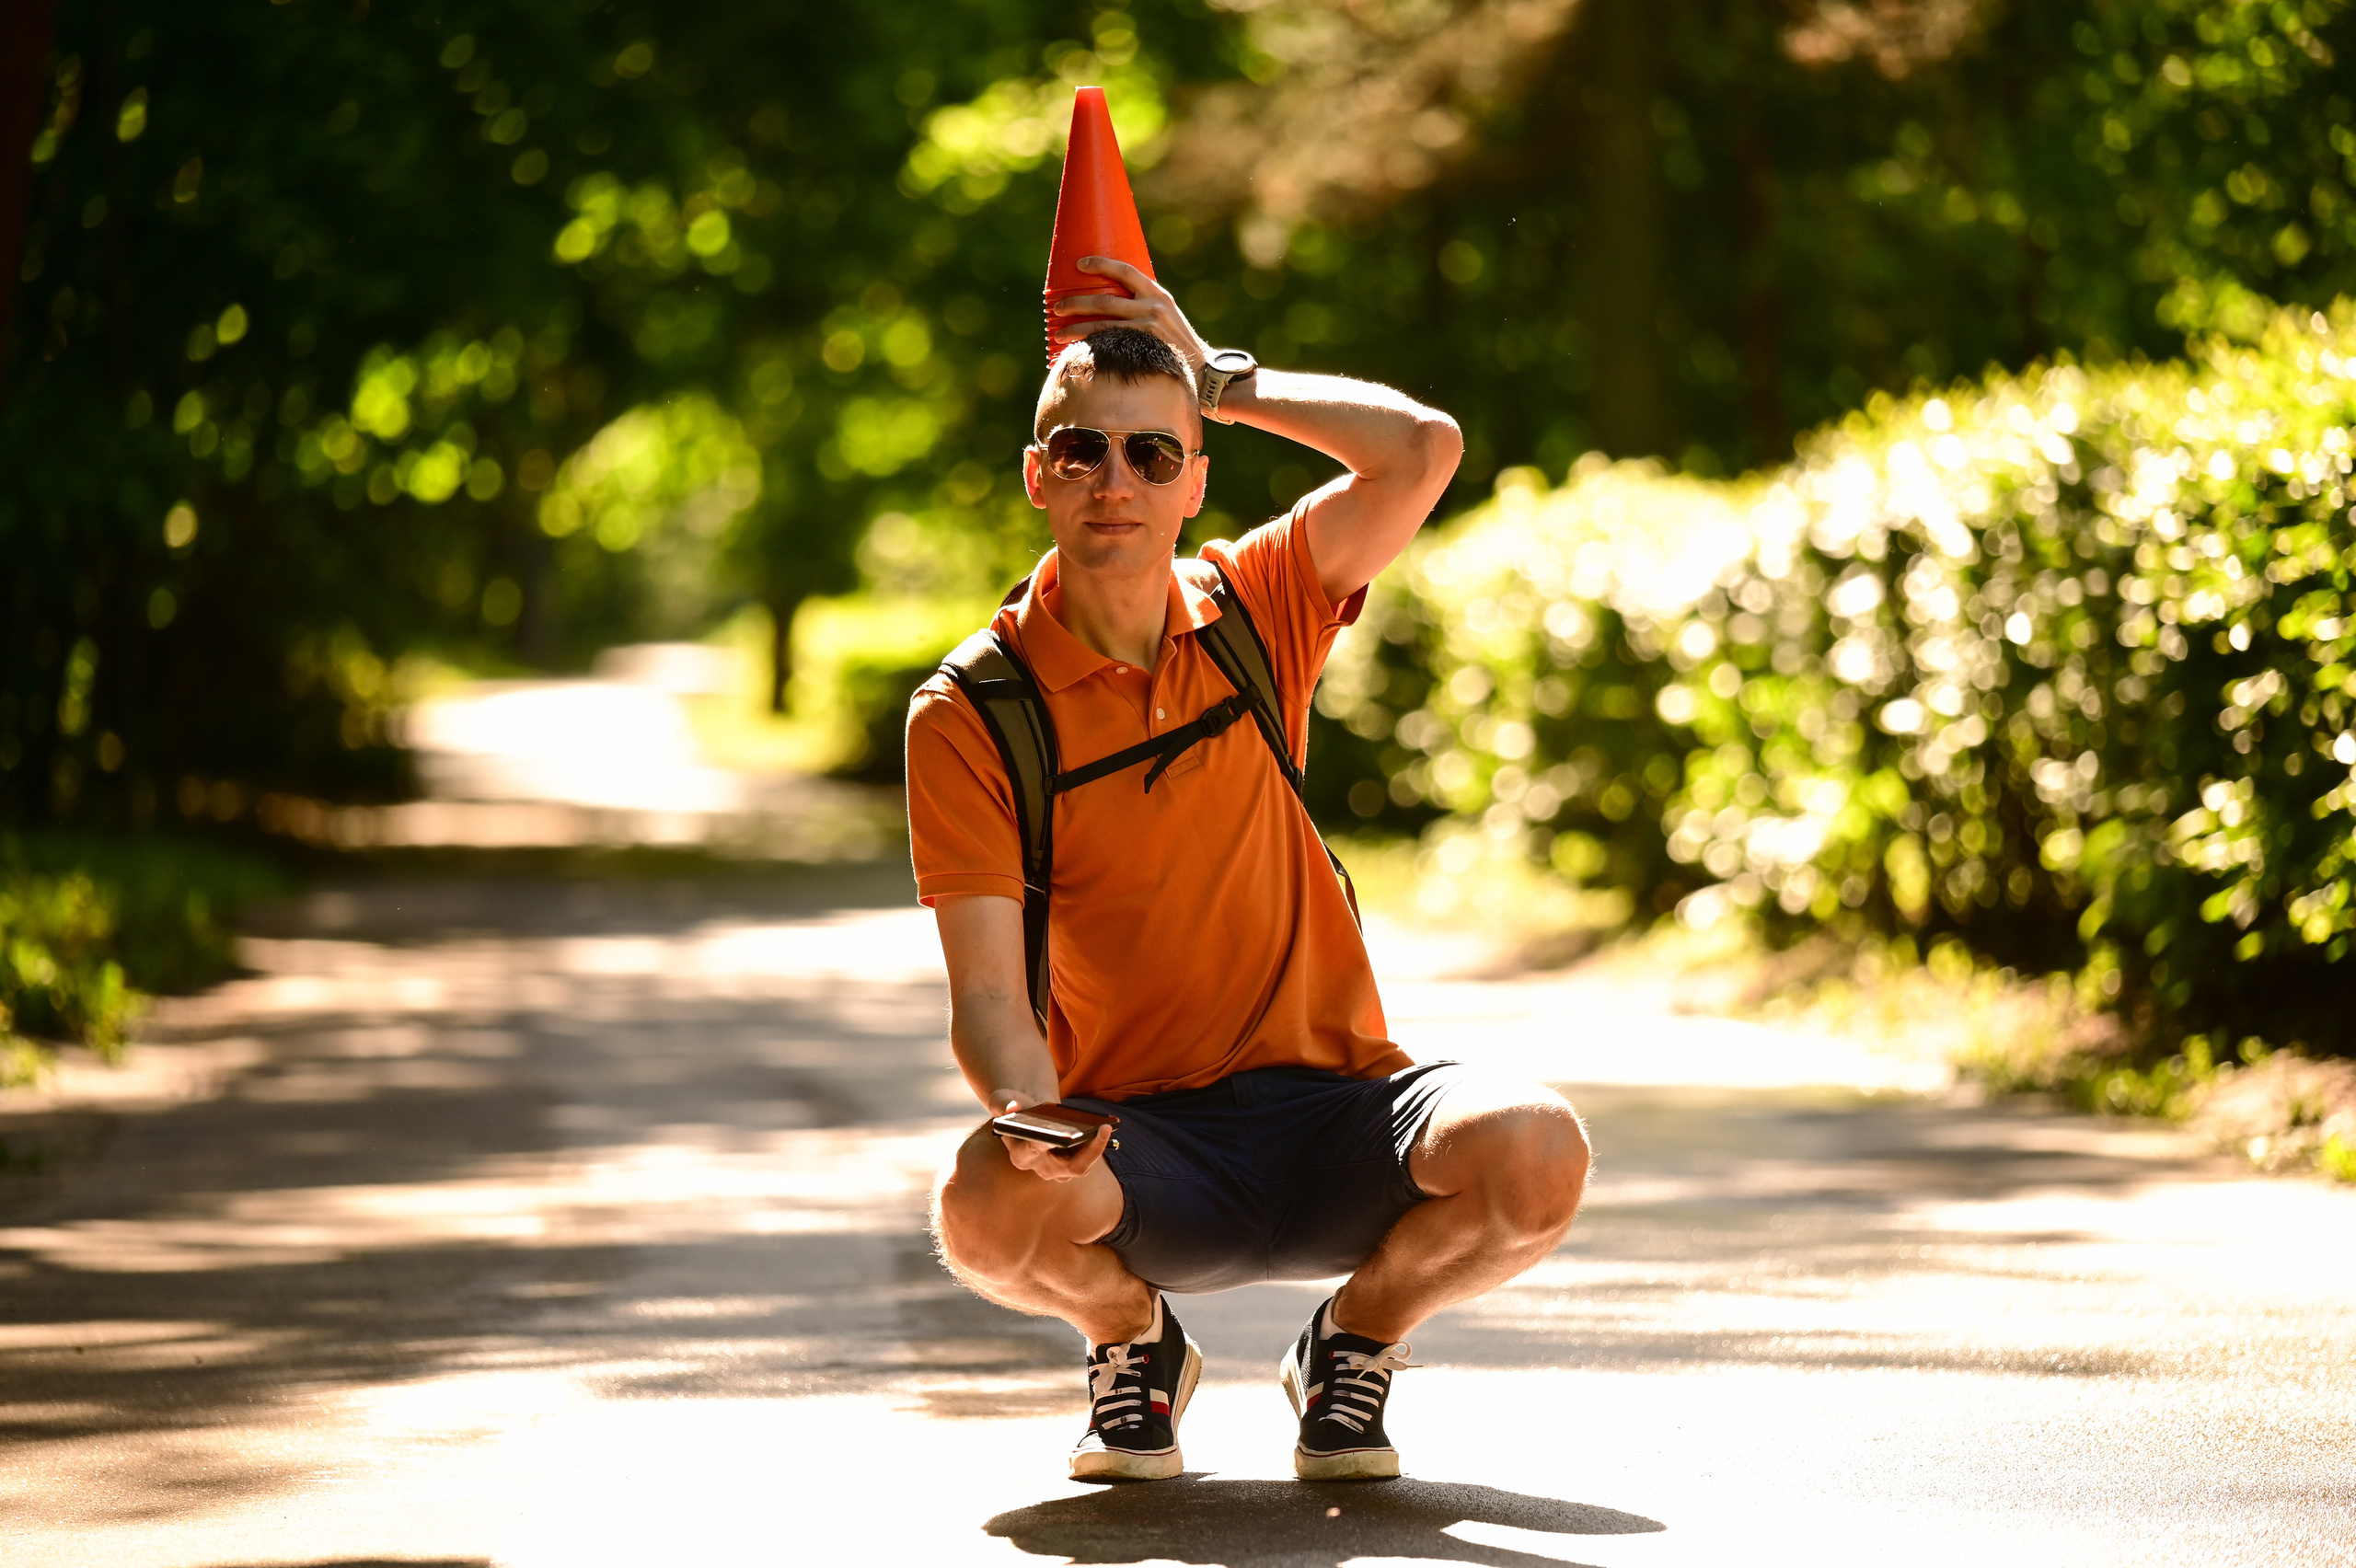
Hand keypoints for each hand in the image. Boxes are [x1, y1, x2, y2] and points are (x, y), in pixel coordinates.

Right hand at [994, 1095, 1113, 1182]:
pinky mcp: (1074, 1163)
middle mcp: (1042, 1168)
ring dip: (1096, 1148)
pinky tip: (1108, 1125)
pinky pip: (1090, 1157)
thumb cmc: (1017, 1107)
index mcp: (1020, 1155)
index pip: (1034, 1152)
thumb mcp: (1003, 1100)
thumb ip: (1002, 1103)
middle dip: (1087, 1151)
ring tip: (1105, 1127)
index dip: (1044, 1145)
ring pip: (1083, 1165)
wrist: (1031, 1112)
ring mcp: (1060, 1169)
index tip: (1056, 1137)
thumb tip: (1012, 1107)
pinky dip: (1099, 1142)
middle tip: (1100, 1130)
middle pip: (1068, 1166)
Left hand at [1049, 256, 1210, 372]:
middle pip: (1105, 299)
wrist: (1202, 370)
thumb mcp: (1166, 315)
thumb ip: (1143, 305)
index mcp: (1157, 293)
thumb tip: (1109, 301)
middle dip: (1076, 303)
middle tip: (1057, 307)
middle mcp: (1153, 307)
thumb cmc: (1177, 342)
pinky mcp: (1143, 349)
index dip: (1100, 264)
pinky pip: (1109, 345)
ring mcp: (1147, 329)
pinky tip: (1075, 349)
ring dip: (1075, 328)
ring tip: (1057, 333)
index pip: (1125, 270)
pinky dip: (1089, 346)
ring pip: (1102, 325)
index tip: (1079, 264)